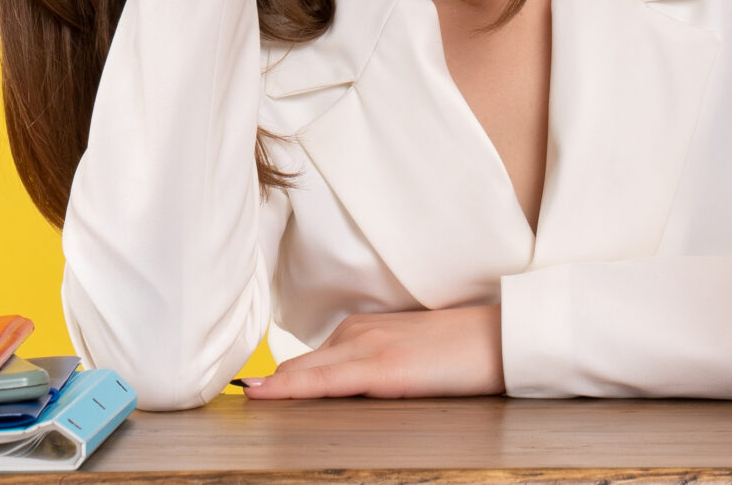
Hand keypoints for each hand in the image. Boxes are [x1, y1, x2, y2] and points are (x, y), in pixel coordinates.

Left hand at [241, 306, 502, 398]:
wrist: (502, 338)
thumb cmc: (464, 350)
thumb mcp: (411, 355)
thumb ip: (375, 365)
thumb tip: (348, 388)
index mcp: (364, 329)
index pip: (311, 361)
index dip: (279, 381)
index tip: (248, 393)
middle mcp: (358, 332)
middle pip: (300, 366)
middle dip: (268, 386)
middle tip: (230, 401)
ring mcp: (368, 347)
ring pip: (305, 372)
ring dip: (275, 389)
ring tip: (239, 402)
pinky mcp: (382, 368)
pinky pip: (325, 381)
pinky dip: (291, 388)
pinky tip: (265, 395)